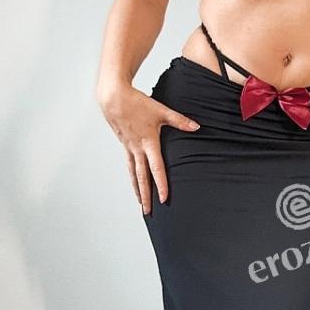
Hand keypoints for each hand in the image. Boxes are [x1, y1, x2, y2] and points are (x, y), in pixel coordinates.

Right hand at [97, 83, 199, 212]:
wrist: (113, 97)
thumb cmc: (137, 103)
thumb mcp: (161, 110)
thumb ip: (179, 120)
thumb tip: (196, 127)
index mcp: (148, 142)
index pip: (156, 168)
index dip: (160, 184)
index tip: (163, 199)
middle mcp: (137, 149)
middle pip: (142, 177)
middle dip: (146, 196)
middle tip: (148, 212)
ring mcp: (129, 148)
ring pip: (133, 173)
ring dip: (137, 189)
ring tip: (141, 203)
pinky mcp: (124, 145)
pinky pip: (129, 165)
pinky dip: (132, 176)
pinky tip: (134, 183)